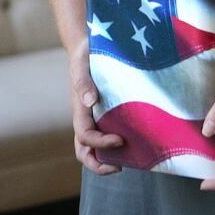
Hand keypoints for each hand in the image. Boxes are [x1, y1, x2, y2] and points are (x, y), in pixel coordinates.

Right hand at [68, 40, 124, 174]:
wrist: (86, 48)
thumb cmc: (84, 57)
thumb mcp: (82, 65)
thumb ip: (83, 82)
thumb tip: (89, 101)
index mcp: (79, 110)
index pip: (85, 136)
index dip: (101, 143)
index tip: (121, 140)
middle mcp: (86, 118)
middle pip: (85, 151)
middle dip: (99, 164)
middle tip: (120, 166)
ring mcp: (94, 117)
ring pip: (94, 147)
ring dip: (107, 159)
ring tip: (129, 160)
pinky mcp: (104, 113)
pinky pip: (106, 134)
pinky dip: (115, 145)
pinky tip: (135, 141)